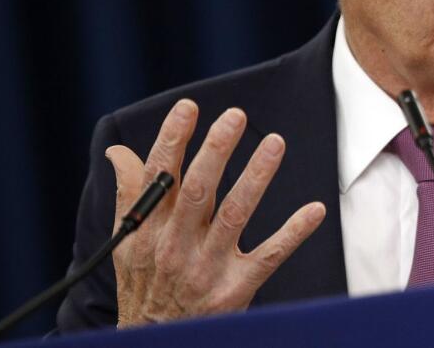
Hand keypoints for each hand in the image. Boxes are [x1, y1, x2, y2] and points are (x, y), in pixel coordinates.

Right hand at [106, 99, 325, 326]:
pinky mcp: (236, 287)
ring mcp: (208, 267)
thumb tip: (118, 151)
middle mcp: (176, 245)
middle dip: (217, 150)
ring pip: (235, 214)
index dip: (173, 140)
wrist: (156, 340)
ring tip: (275, 143)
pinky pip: (269, 255)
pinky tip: (315, 210)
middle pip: (199, 190)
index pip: (160, 176)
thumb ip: (129, 194)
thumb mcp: (126, 243)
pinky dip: (293, 232)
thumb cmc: (144, 285)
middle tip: (236, 116)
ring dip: (256, 177)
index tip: (189, 108)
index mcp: (149, 229)